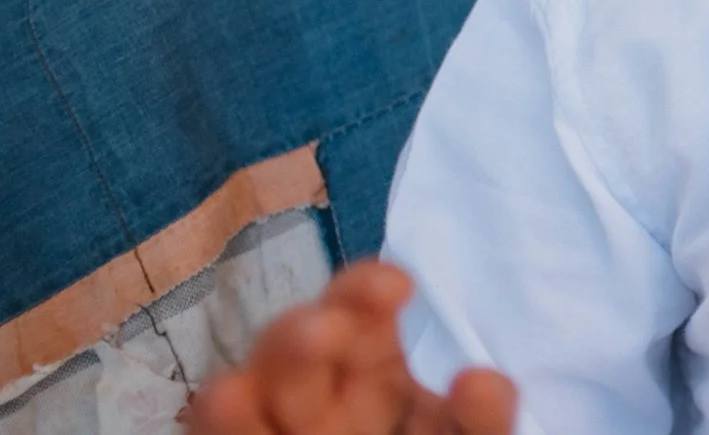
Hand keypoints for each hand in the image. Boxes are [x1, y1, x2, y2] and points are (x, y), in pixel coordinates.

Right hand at [187, 262, 516, 434]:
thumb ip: (484, 416)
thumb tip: (479, 379)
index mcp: (372, 360)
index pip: (358, 304)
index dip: (365, 288)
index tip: (397, 288)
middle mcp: (317, 390)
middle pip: (293, 344)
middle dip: (302, 333)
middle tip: (325, 332)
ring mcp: (279, 429)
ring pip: (244, 398)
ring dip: (240, 394)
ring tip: (242, 387)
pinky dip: (225, 423)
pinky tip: (225, 399)